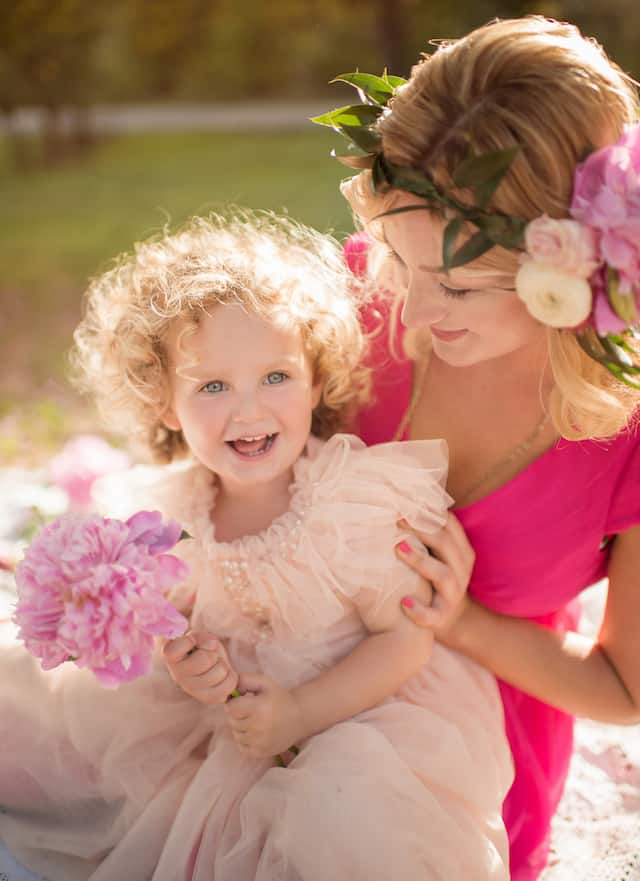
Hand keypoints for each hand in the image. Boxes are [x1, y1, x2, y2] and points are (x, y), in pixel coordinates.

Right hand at [162, 630, 237, 704]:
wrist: (208, 665)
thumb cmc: (201, 648)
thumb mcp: (200, 637)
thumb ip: (203, 639)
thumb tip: (211, 646)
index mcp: (171, 658)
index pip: (173, 650)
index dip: (189, 641)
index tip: (193, 641)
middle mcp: (178, 676)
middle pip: (206, 659)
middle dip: (213, 653)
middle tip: (210, 655)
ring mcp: (192, 690)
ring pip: (219, 672)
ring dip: (223, 665)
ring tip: (216, 665)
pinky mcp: (207, 698)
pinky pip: (227, 687)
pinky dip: (231, 678)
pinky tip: (224, 675)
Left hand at [225, 673, 305, 758]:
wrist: (298, 718)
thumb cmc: (279, 698)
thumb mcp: (264, 683)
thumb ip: (244, 680)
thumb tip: (228, 687)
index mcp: (259, 707)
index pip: (230, 708)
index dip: (234, 703)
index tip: (242, 701)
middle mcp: (258, 727)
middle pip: (232, 721)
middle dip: (237, 715)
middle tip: (249, 711)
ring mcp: (259, 742)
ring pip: (235, 734)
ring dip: (240, 727)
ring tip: (253, 721)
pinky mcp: (260, 753)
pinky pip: (241, 747)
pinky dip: (244, 740)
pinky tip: (254, 733)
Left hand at [395, 511, 473, 639]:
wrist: (452, 619)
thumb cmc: (437, 577)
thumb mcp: (439, 554)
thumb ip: (428, 533)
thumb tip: (402, 503)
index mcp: (461, 552)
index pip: (450, 525)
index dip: (430, 512)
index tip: (406, 502)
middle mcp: (460, 570)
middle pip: (446, 544)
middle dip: (422, 530)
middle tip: (397, 520)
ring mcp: (453, 594)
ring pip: (442, 575)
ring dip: (420, 560)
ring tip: (398, 548)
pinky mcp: (442, 616)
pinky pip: (434, 614)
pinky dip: (420, 610)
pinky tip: (405, 603)